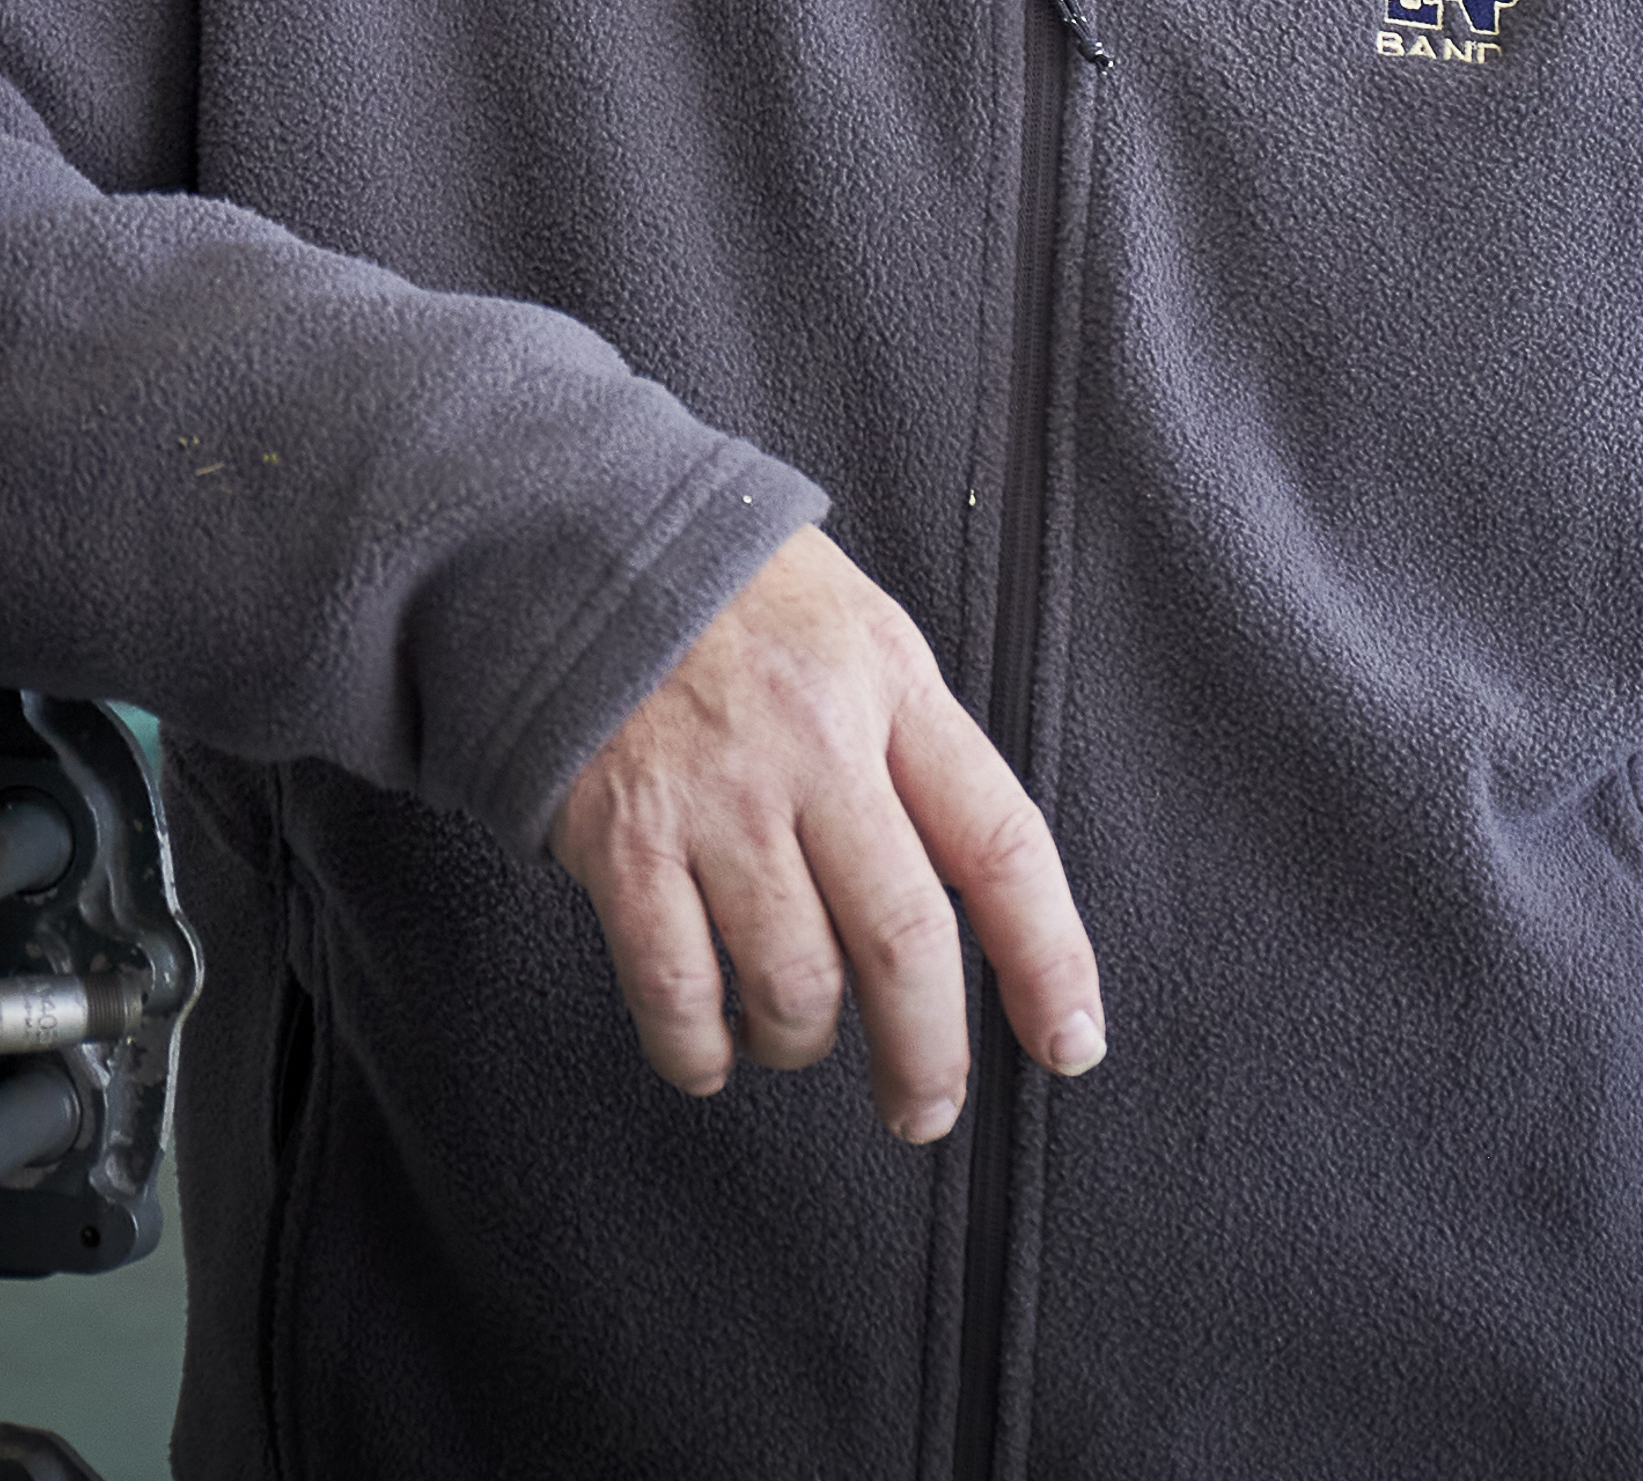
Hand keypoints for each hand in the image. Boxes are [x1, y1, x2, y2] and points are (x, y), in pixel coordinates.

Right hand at [546, 525, 1104, 1142]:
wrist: (573, 537)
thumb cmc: (730, 601)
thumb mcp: (856, 632)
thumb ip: (913, 747)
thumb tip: (969, 897)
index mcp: (889, 688)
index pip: (1001, 843)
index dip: (1049, 958)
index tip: (1069, 1041)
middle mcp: (812, 746)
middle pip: (904, 942)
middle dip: (929, 1052)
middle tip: (926, 1105)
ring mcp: (714, 797)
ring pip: (794, 982)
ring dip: (803, 1044)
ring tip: (795, 1041)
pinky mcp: (624, 840)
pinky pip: (678, 990)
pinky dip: (701, 1050)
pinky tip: (712, 1052)